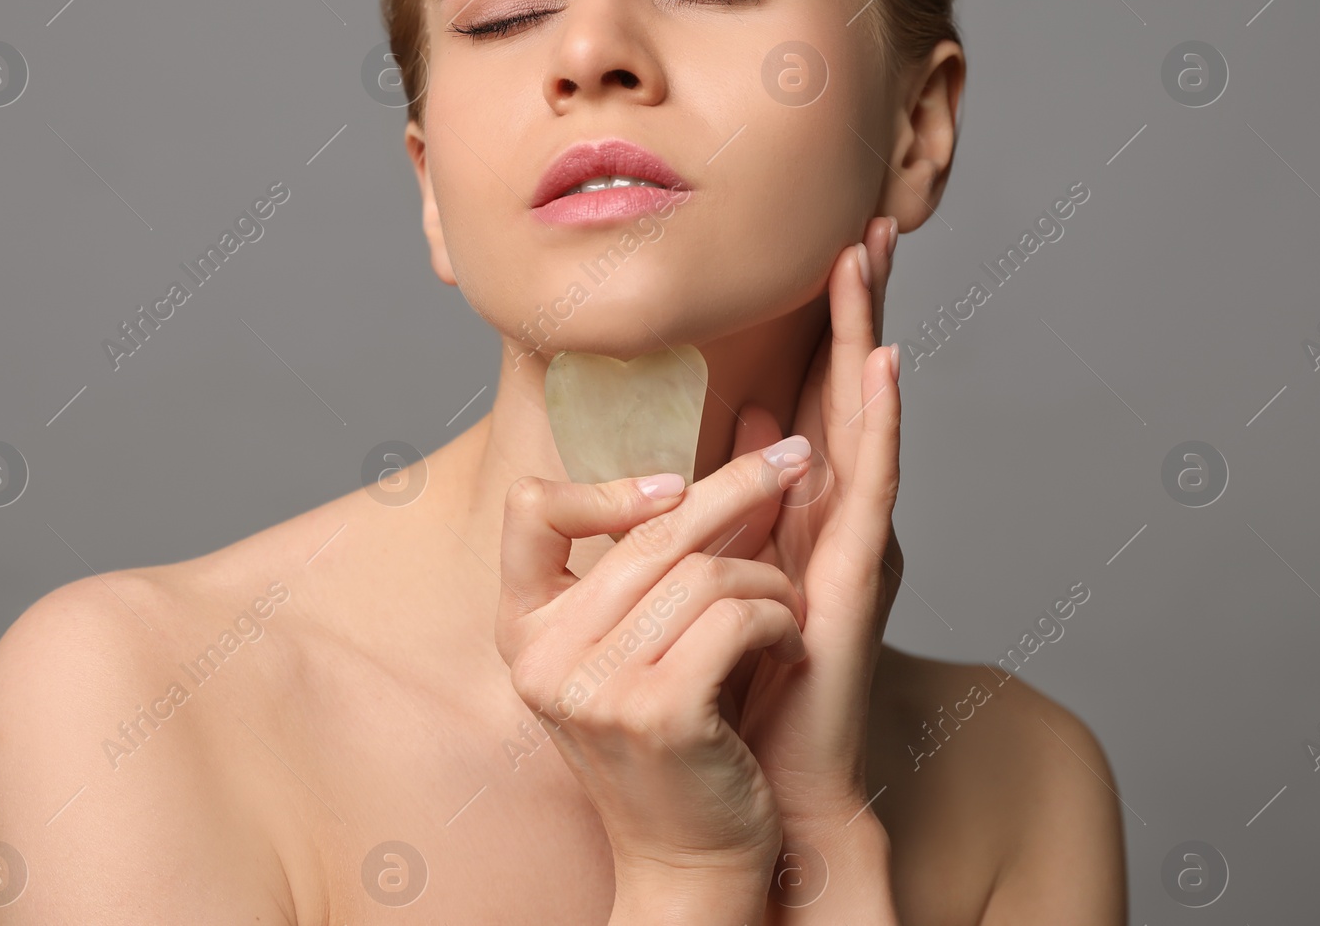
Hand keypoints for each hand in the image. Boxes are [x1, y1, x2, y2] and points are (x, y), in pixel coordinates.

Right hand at [494, 438, 819, 916]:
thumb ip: (647, 564)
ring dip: (768, 580)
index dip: (605, 486)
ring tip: (787, 605)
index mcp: (525, 632)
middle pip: (650, 531)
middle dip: (736, 487)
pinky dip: (779, 621)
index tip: (675, 486)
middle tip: (794, 459)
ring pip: (705, 572)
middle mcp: (544, 657)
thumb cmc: (673, 741)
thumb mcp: (632, 649)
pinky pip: (737, 617)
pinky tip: (789, 643)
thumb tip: (716, 459)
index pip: (530, 510)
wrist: (690, 861)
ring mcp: (597, 687)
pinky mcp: (660, 712)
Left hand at [735, 216, 904, 831]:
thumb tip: (759, 407)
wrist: (768, 771)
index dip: (830, 321)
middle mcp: (840, 508)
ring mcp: (855, 535)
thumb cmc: (749, 672)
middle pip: (853, 385)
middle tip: (871, 220)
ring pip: (864, 414)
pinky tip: (882, 363)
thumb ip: (758, 483)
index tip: (831, 246)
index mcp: (808, 502)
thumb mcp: (741, 557)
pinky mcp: (856, 572)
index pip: (822, 391)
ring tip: (872, 257)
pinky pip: (869, 481)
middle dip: (860, 304)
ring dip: (866, 332)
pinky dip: (877, 420)